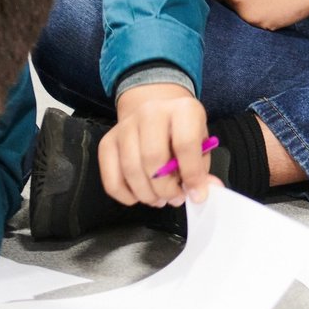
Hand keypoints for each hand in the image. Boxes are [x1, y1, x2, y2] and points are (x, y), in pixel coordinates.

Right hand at [102, 83, 220, 208]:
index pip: (185, 144)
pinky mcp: (107, 142)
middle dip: (165, 188)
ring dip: (147, 194)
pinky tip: (139, 195)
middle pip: (152, 158)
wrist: (155, 112)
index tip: (197, 194)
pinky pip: (111, 179)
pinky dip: (126, 195)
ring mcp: (125, 126)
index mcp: (182, 109)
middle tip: (175, 198)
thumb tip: (201, 194)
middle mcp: (150, 112)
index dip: (191, 174)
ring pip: (130, 170)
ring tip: (160, 199)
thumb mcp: (201, 143)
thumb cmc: (182, 132)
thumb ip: (201, 169)